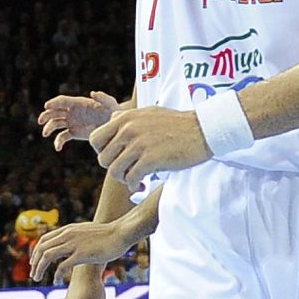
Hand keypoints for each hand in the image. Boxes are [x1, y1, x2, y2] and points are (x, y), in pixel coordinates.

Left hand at [31, 220, 126, 283]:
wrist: (121, 233)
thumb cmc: (107, 235)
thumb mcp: (87, 232)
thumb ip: (77, 237)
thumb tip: (72, 243)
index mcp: (67, 230)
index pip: (43, 239)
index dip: (36, 252)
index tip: (34, 263)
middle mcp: (67, 235)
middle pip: (42, 248)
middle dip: (34, 262)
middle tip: (33, 274)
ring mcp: (74, 244)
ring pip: (47, 256)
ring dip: (39, 268)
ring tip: (37, 278)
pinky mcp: (81, 254)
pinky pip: (62, 266)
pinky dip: (56, 274)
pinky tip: (56, 281)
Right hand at [38, 91, 119, 151]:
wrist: (115, 125)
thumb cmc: (113, 111)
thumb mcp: (110, 104)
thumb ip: (103, 97)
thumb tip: (93, 93)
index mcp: (78, 103)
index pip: (63, 101)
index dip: (54, 103)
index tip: (46, 106)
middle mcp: (72, 112)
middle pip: (55, 111)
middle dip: (46, 115)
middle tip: (40, 121)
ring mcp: (72, 122)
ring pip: (55, 124)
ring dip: (48, 128)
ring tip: (45, 134)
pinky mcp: (74, 133)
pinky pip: (62, 137)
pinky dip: (58, 142)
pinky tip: (58, 148)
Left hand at [90, 106, 210, 190]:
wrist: (203, 130)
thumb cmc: (176, 124)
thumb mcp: (148, 113)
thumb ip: (127, 117)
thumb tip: (112, 118)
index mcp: (125, 118)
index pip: (95, 139)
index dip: (102, 152)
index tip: (116, 157)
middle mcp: (129, 130)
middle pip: (103, 159)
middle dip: (114, 168)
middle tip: (127, 171)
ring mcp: (140, 144)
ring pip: (115, 171)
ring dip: (124, 179)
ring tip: (136, 179)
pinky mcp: (152, 159)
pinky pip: (131, 179)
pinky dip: (135, 185)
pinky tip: (144, 184)